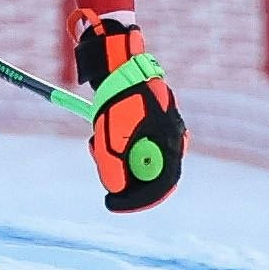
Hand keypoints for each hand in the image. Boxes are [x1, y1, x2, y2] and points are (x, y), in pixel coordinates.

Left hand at [73, 12, 183, 212]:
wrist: (120, 65)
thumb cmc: (118, 101)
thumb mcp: (110, 140)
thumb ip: (113, 169)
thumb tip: (116, 190)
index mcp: (168, 145)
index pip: (159, 187)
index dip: (134, 201)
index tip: (111, 204)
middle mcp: (172, 141)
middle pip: (150, 176)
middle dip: (122, 176)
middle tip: (101, 169)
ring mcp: (165, 132)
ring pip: (140, 161)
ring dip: (115, 158)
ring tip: (96, 141)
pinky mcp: (154, 124)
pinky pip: (138, 146)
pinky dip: (119, 146)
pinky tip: (102, 131)